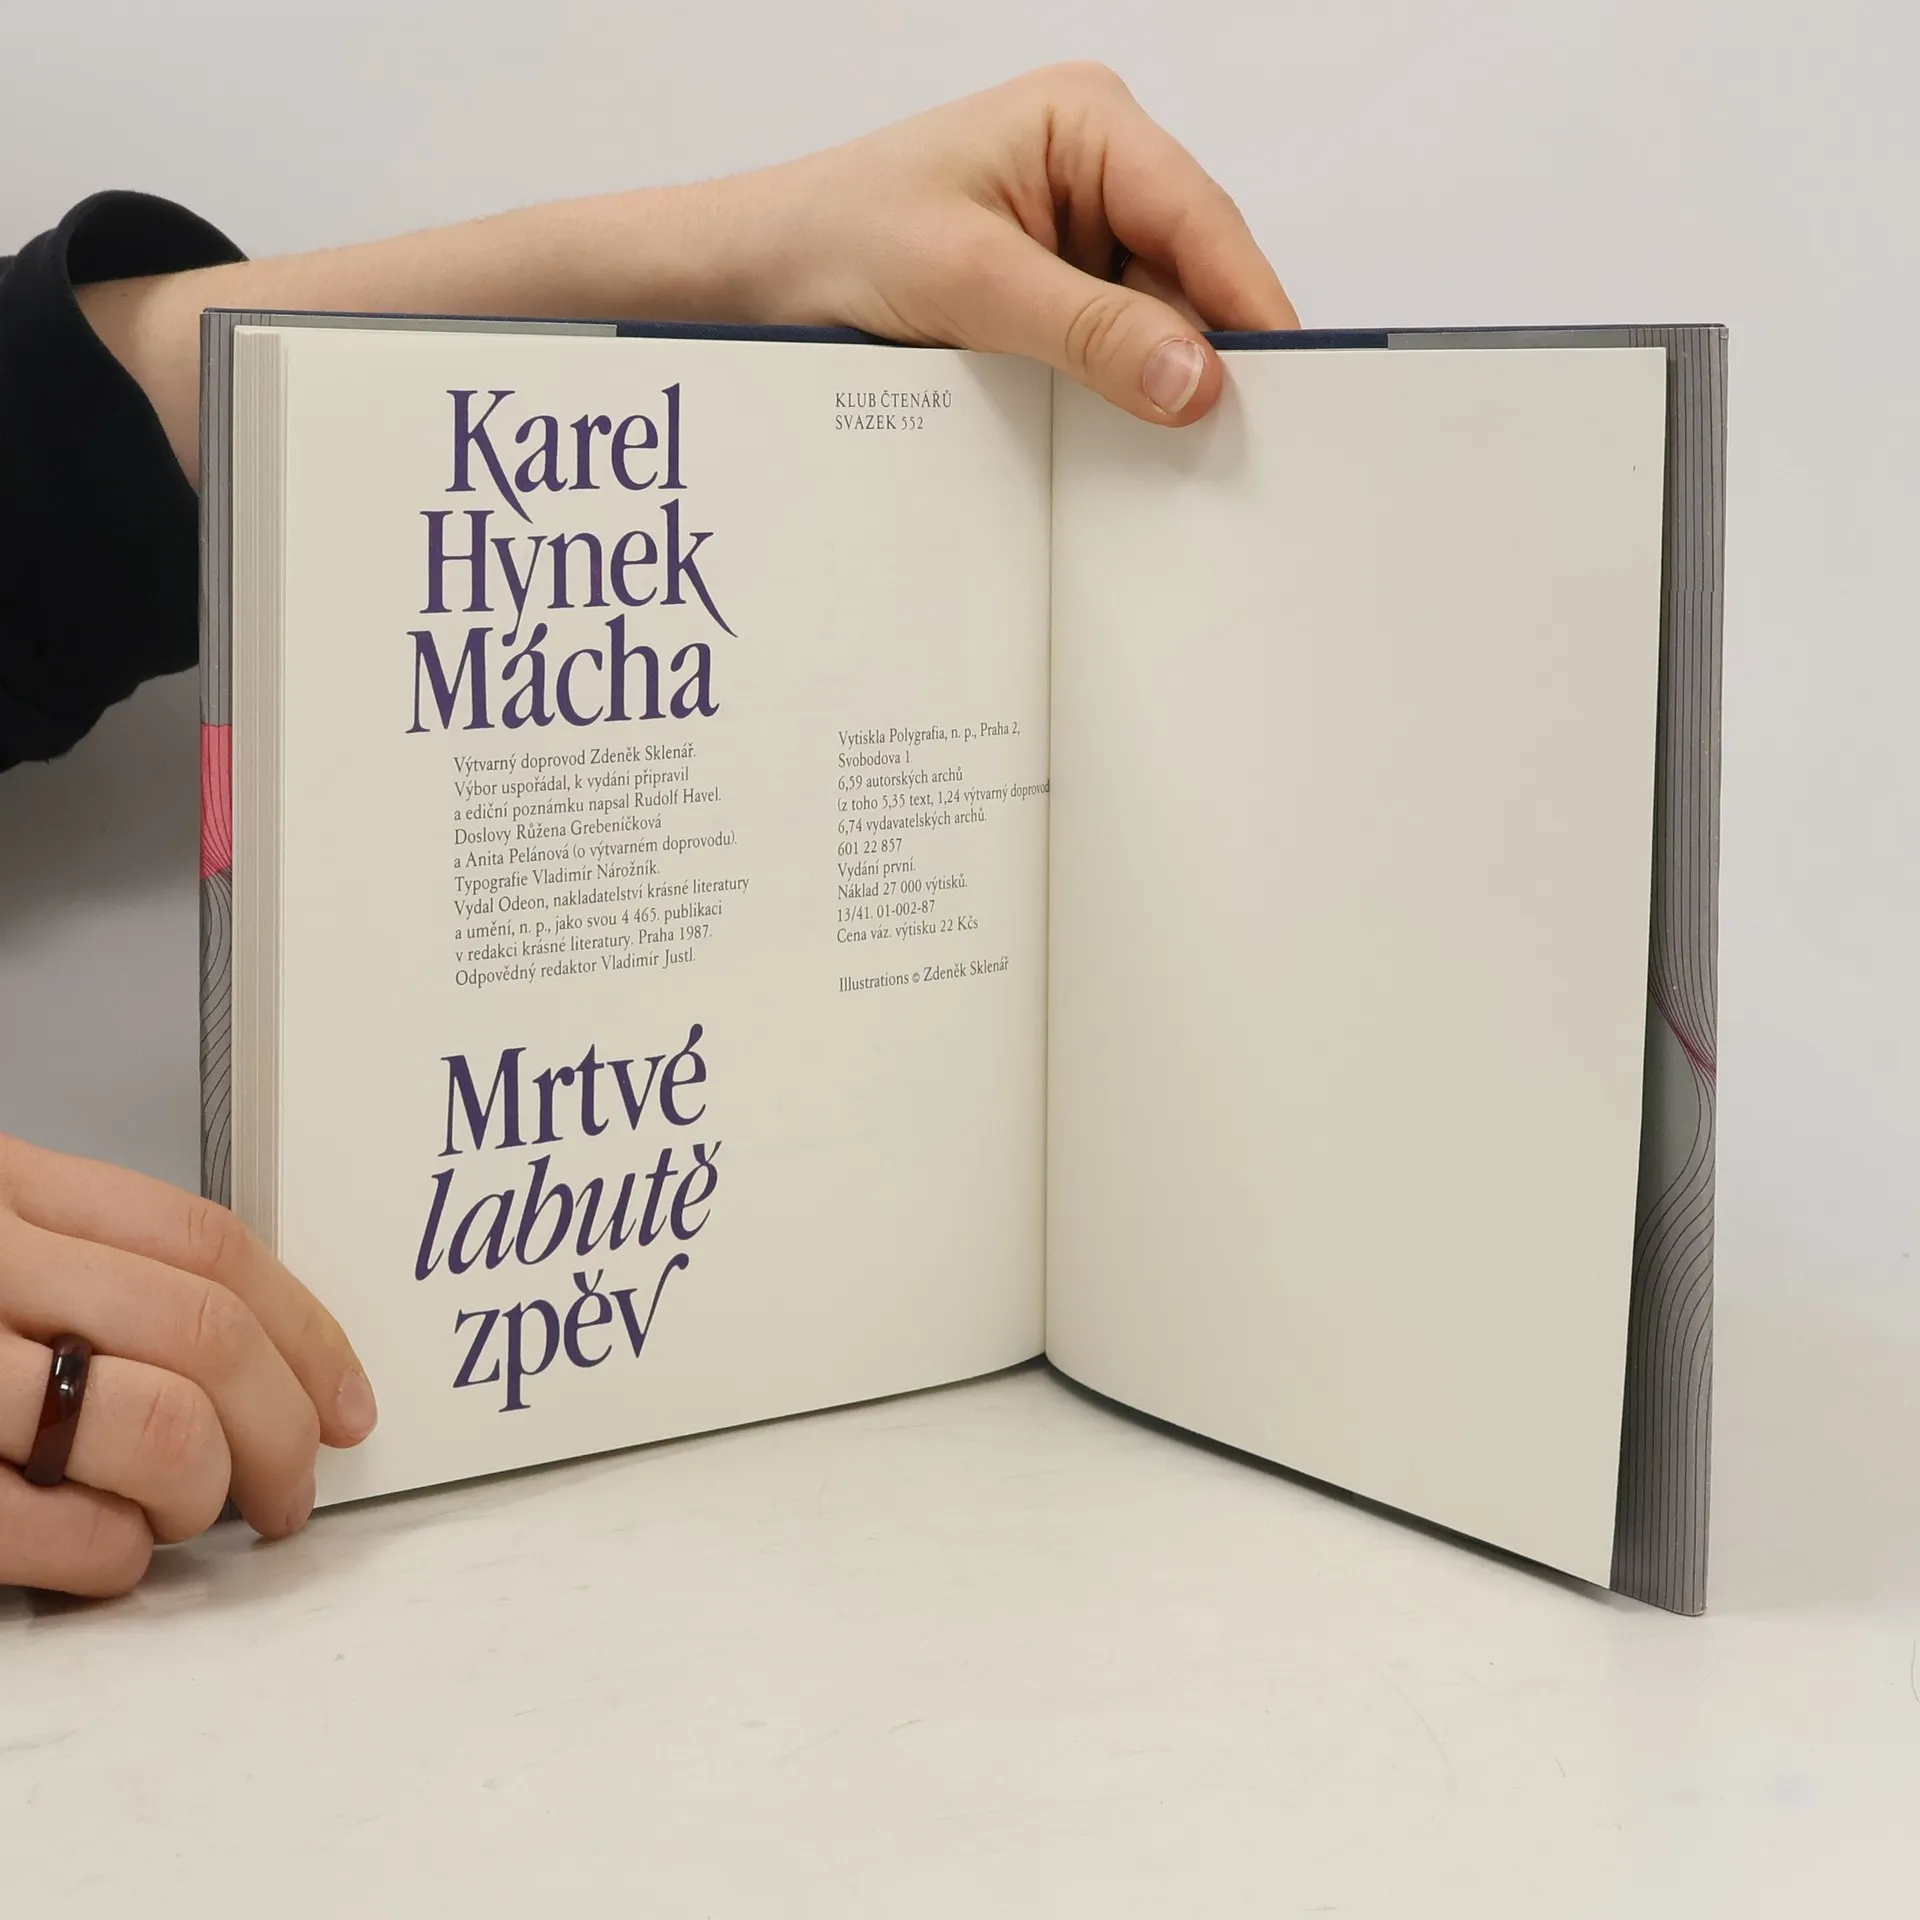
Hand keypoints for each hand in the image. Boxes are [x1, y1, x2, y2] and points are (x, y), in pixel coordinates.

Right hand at [0, 1133, 375, 1596]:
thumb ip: (92, 1271)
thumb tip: (250, 1352)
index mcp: (8, 1191)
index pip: (205, 1244)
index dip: (305, 1331)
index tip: (350, 1402)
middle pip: (208, 1334)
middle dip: (283, 1429)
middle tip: (294, 1490)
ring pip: (165, 1426)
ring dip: (204, 1492)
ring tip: (178, 1514)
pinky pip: (72, 1531)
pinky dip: (117, 1557)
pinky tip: (106, 1553)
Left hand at [716, 63, 1299, 423]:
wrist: (746, 284)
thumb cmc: (830, 240)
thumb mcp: (967, 283)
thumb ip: (1088, 330)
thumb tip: (1194, 377)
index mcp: (1085, 124)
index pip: (1201, 218)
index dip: (1248, 305)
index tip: (1284, 383)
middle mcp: (1093, 173)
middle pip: (1190, 277)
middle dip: (1202, 356)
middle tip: (1231, 445)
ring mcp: (1074, 240)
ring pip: (1154, 325)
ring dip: (1152, 387)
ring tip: (1163, 455)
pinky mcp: (1049, 301)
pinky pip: (1109, 354)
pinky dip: (1114, 402)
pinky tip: (1114, 444)